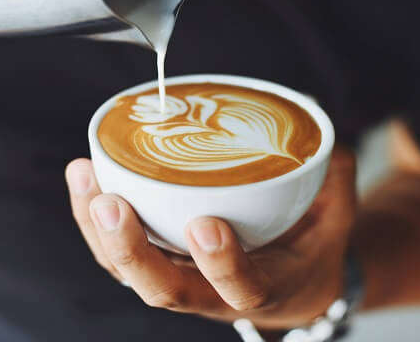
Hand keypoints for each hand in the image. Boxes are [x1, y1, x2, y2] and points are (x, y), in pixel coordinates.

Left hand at [65, 148, 356, 329]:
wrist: (290, 284)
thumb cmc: (310, 248)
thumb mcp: (335, 219)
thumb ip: (335, 178)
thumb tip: (320, 126)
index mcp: (263, 289)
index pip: (241, 289)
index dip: (222, 264)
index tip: (208, 225)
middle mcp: (211, 294)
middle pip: (163, 290)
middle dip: (131, 249)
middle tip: (111, 203)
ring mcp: (178, 279)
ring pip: (127, 271)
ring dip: (98, 228)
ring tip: (84, 175)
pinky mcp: (157, 262)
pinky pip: (116, 251)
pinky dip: (94, 216)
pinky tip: (85, 176)